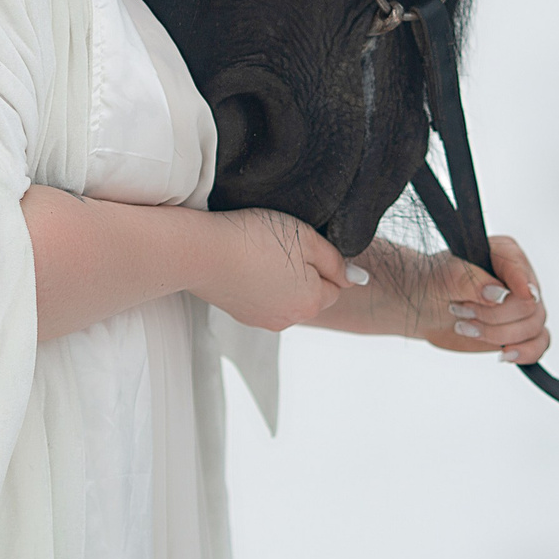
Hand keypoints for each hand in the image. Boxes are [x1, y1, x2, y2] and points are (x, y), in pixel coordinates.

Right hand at [188, 208, 353, 331]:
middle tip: (281, 246)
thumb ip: (336, 260)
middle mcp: (291, 319)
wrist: (201, 252)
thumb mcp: (306, 237)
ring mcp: (264, 320)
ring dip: (281, 280)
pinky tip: (245, 265)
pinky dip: (259, 285)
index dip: (322, 260)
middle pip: (311, 294)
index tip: (300, 243)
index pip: (335, 284)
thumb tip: (357, 279)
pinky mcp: (241, 315)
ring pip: (286, 297)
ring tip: (260, 254)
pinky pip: (263, 300)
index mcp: (312, 301)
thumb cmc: (254, 238)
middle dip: (304, 273)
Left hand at [407, 234, 550, 362]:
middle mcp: (519, 278)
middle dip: (493, 317)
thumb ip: (472, 281)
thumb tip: (499, 294)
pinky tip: (503, 354)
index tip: (487, 297)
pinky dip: (525, 352)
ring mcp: (522, 306)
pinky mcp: (519, 330)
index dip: (509, 292)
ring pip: (534, 328)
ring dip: (498, 335)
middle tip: (461, 311)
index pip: (523, 274)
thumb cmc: (434, 282)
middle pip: (530, 307)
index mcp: (505, 254)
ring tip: (466, 327)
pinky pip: (539, 343)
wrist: (426, 306)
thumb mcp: (445, 277)